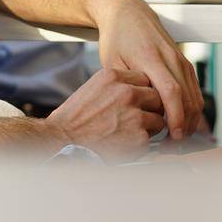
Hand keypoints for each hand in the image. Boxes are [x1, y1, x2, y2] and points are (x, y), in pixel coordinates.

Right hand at [45, 68, 168, 161]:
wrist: (63, 141)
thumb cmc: (75, 118)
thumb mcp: (94, 88)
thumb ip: (117, 85)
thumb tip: (138, 88)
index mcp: (114, 77)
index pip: (145, 78)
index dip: (142, 91)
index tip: (137, 101)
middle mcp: (127, 92)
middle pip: (156, 96)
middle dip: (149, 108)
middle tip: (136, 118)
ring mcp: (135, 115)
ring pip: (158, 118)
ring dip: (148, 126)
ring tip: (128, 132)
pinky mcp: (140, 137)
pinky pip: (151, 138)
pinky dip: (141, 143)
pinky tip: (124, 143)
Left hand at [89, 0, 203, 138]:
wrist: (128, 13)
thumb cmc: (117, 38)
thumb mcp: (112, 63)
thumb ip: (125, 87)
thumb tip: (136, 115)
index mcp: (150, 57)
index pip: (171, 91)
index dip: (175, 116)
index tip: (173, 135)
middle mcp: (171, 58)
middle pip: (188, 97)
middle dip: (185, 124)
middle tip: (174, 146)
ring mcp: (180, 59)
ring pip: (196, 95)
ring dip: (191, 119)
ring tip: (177, 139)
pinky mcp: (184, 62)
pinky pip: (195, 90)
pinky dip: (192, 109)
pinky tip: (182, 122)